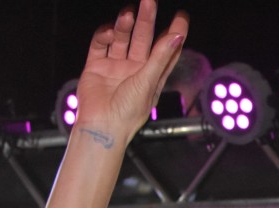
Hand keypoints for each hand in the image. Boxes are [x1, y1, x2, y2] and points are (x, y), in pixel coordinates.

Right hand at [74, 0, 188, 144]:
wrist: (101, 125)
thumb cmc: (128, 112)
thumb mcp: (148, 81)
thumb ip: (161, 56)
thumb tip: (177, 36)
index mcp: (153, 76)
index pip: (167, 50)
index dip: (175, 33)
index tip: (181, 16)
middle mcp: (135, 69)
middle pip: (144, 39)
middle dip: (147, 20)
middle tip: (149, 2)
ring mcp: (115, 67)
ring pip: (122, 39)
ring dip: (125, 25)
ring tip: (128, 14)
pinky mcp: (96, 66)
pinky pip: (100, 44)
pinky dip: (105, 35)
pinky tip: (109, 33)